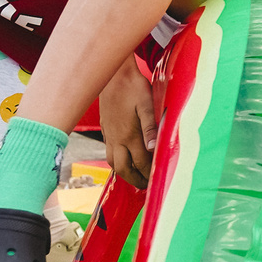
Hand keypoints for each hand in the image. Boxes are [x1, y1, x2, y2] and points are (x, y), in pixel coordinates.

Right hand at [97, 62, 157, 188]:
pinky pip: (108, 152)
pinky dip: (116, 161)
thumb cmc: (133, 87)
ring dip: (124, 172)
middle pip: (124, 168)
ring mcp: (109, 134)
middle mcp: (117, 138)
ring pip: (113, 162)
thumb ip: (151, 128)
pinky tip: (124, 158)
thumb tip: (153, 150)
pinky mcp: (106, 129)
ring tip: (135, 177)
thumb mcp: (147, 105)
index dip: (148, 174)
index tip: (156, 181)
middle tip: (145, 186)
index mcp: (129, 134)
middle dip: (135, 180)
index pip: (140, 162)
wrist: (113, 74)